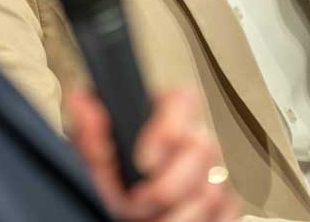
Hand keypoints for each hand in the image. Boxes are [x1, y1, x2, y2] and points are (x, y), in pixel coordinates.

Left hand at [67, 86, 239, 220]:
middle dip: (166, 186)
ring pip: (212, 190)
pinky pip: (225, 216)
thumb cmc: (113, 178)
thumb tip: (83, 105)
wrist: (122, 210)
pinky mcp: (226, 205)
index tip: (144, 159)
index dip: (168, 127)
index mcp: (166, 114)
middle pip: (203, 148)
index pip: (184, 99)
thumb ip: (88, 131)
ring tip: (150, 220)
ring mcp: (214, 173)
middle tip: (138, 200)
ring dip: (176, 215)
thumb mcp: (92, 154)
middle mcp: (196, 140)